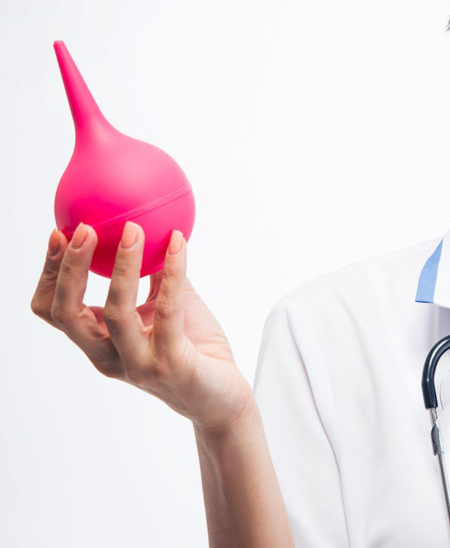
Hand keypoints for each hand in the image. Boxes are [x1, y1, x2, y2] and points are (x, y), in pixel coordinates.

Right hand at [31, 222, 255, 432]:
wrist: (224, 396)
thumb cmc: (194, 346)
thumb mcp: (169, 303)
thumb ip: (155, 273)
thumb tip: (145, 227)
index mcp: (101, 342)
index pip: (56, 309)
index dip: (50, 272)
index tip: (60, 231)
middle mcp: (109, 356)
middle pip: (68, 313)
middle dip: (69, 268)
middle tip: (84, 229)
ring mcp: (138, 363)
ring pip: (116, 313)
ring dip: (123, 266)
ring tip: (132, 229)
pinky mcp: (171, 364)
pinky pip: (169, 311)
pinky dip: (173, 272)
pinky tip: (179, 244)